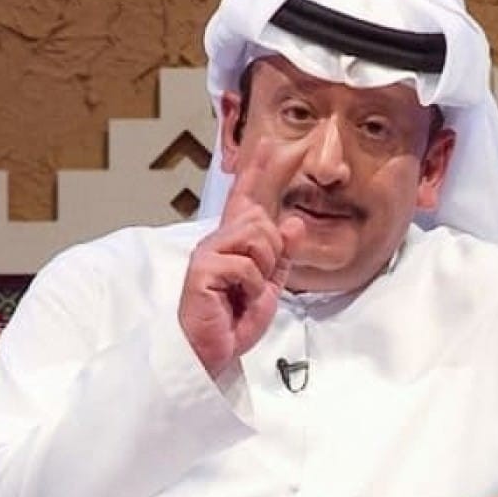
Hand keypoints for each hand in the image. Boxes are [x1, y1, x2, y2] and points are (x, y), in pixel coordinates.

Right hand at [178, 144, 303, 375]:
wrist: (211, 352)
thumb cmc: (233, 321)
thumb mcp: (268, 287)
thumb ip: (282, 256)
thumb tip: (294, 222)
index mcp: (235, 244)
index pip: (249, 198)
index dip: (261, 171)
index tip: (274, 144)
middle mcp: (218, 241)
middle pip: (261, 217)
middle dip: (272, 251)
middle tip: (257, 282)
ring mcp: (209, 252)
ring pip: (257, 235)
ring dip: (263, 269)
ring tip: (246, 292)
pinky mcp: (203, 269)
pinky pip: (247, 264)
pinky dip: (253, 287)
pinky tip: (237, 299)